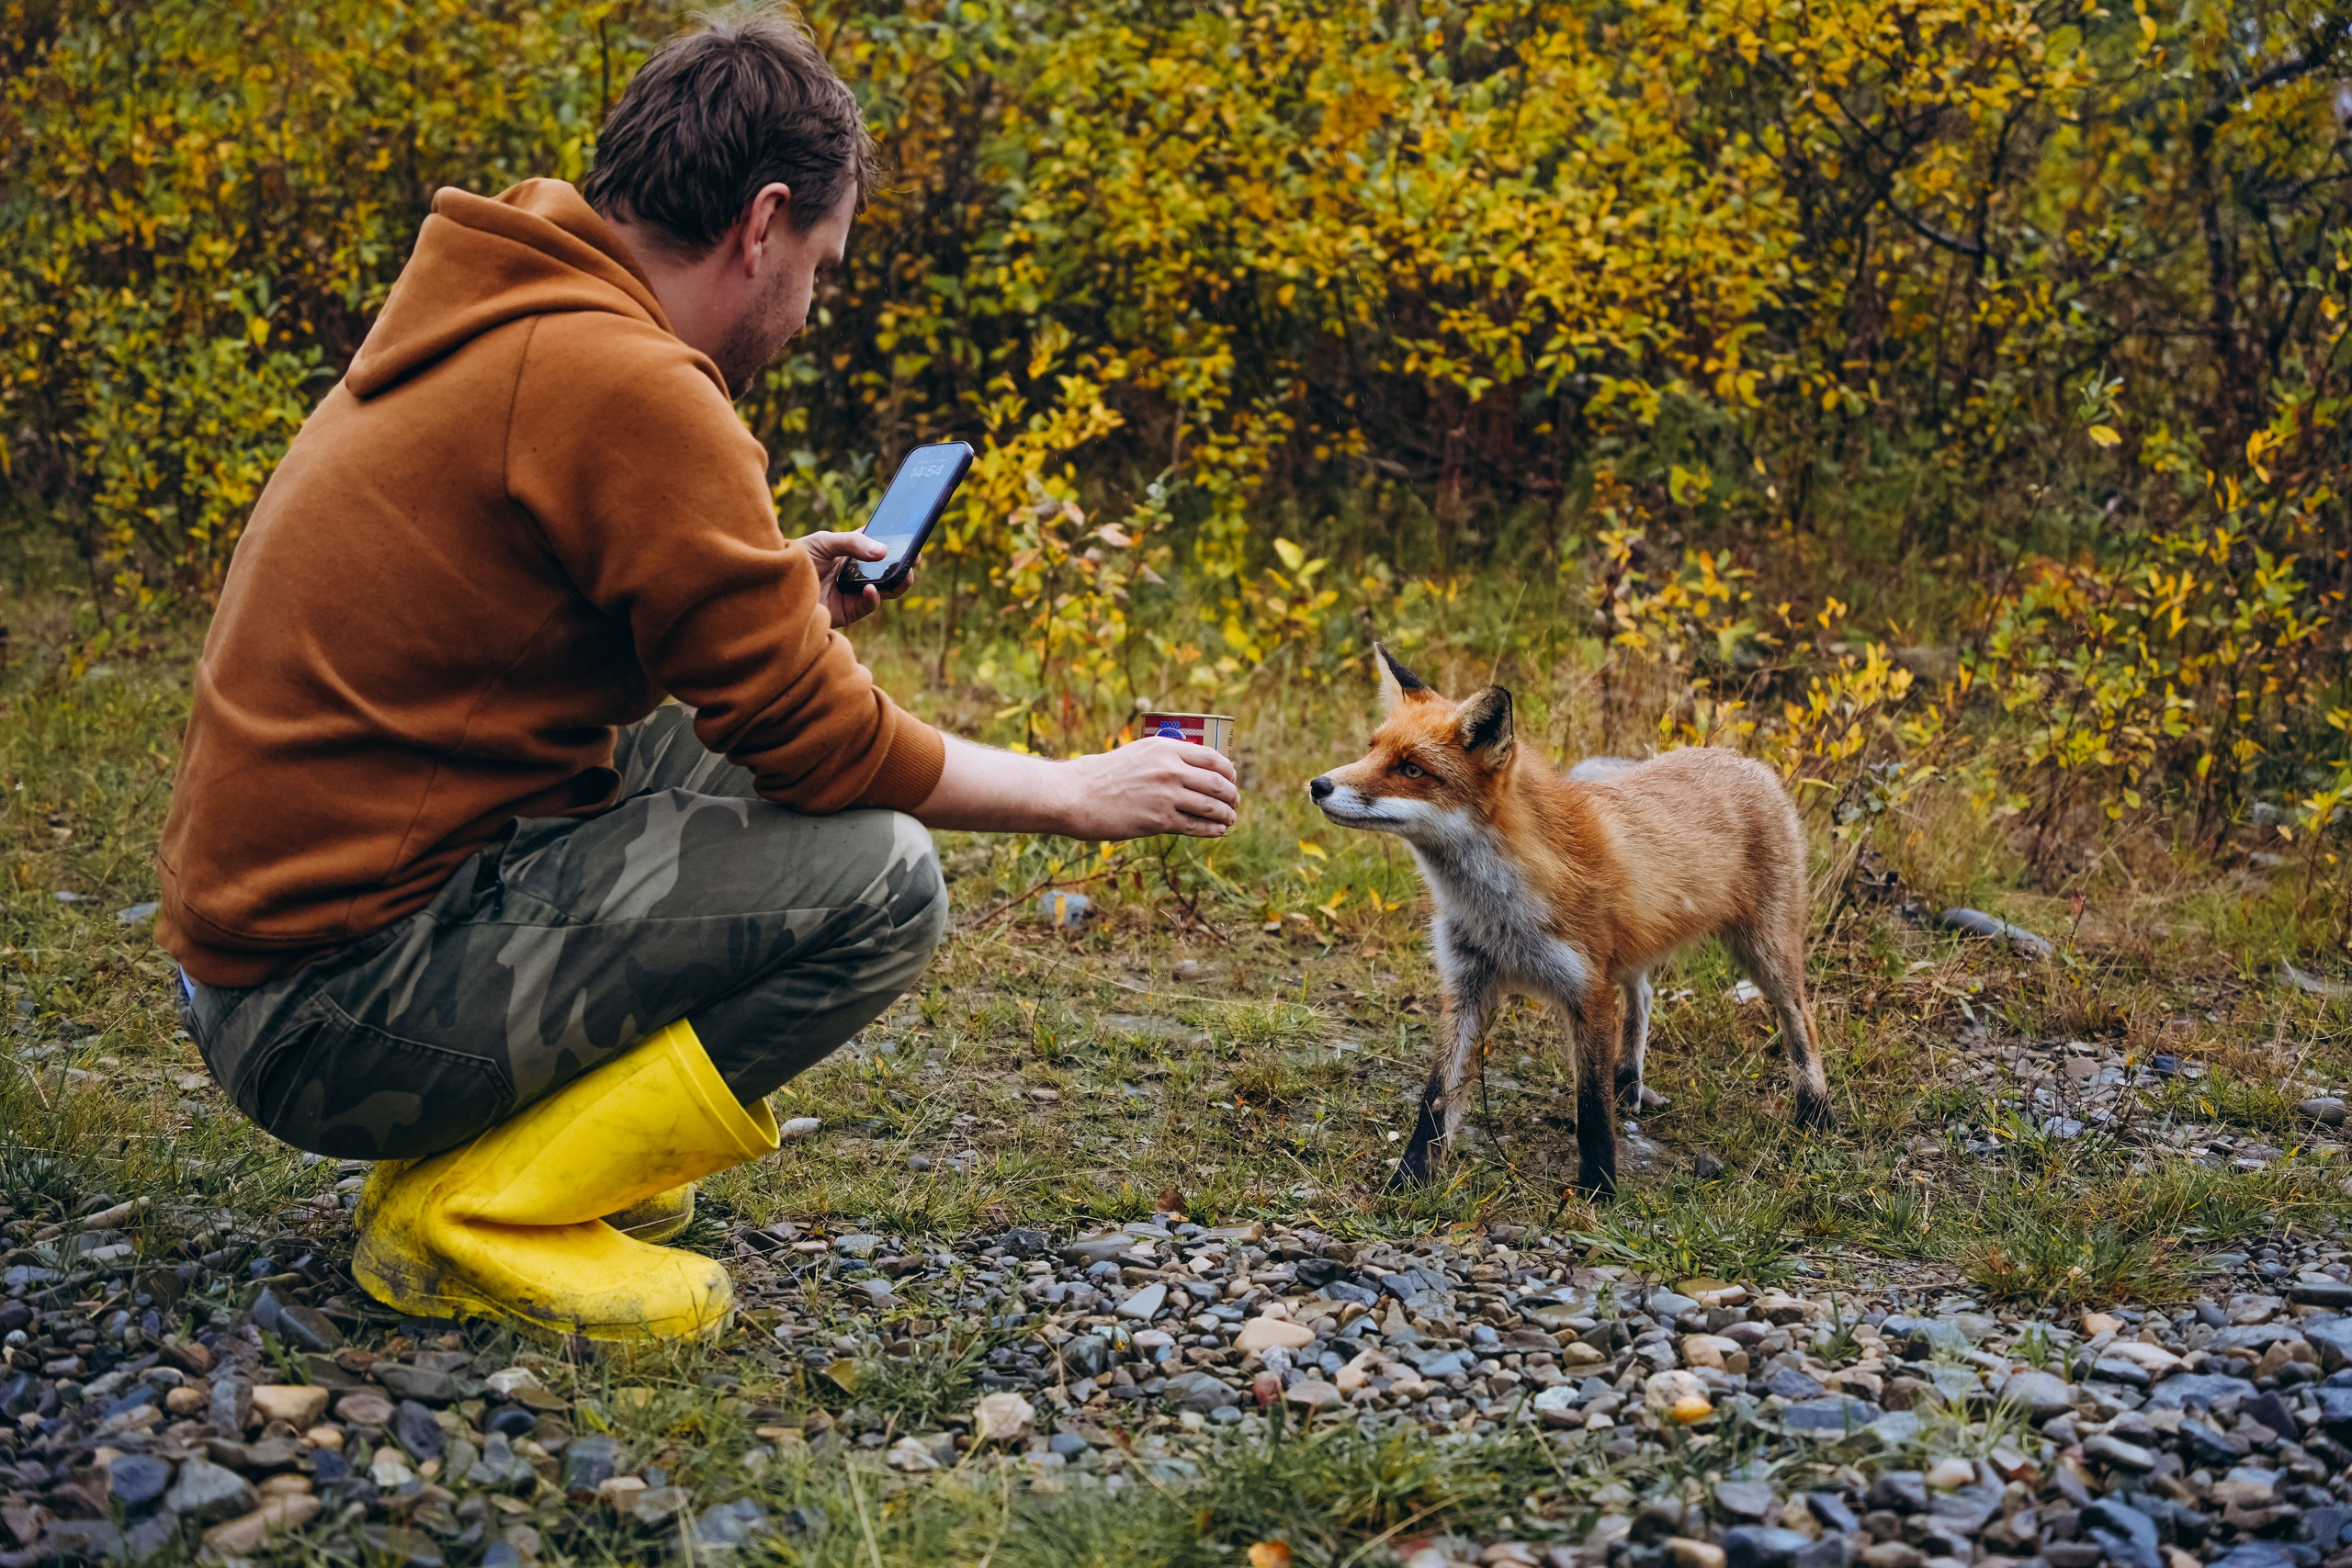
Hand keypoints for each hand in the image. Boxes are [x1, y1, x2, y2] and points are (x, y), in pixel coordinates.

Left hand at [800, 530, 909, 627]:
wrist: (775, 586)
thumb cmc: (796, 557)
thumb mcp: (825, 542)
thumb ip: (854, 544)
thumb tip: (883, 552)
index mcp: (852, 551)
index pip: (880, 545)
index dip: (898, 542)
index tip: (912, 539)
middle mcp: (856, 572)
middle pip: (889, 569)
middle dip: (905, 564)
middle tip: (914, 558)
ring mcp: (854, 592)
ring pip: (887, 589)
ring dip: (899, 582)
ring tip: (903, 574)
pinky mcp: (849, 611)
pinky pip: (869, 605)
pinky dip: (874, 598)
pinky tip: (870, 589)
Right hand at [912, 734, 1240, 837]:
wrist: (1074, 795)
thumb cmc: (1099, 776)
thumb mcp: (1135, 754)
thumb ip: (1162, 758)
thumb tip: (1187, 768)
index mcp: (1165, 747)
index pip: (1212, 757)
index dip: (1228, 771)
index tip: (1232, 779)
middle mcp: (1170, 769)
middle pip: (1217, 783)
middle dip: (1231, 795)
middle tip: (1235, 802)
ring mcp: (1166, 795)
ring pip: (1211, 806)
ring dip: (1226, 814)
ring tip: (1230, 819)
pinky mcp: (1160, 820)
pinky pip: (1196, 826)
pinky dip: (1212, 829)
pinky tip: (1217, 831)